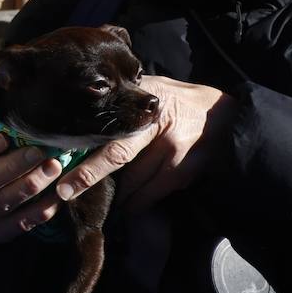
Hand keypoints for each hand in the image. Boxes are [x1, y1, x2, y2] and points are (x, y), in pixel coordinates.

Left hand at [53, 75, 233, 213]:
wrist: (226, 116)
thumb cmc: (181, 100)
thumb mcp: (155, 90)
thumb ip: (127, 102)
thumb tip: (87, 108)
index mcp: (150, 113)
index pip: (115, 146)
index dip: (89, 169)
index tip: (66, 186)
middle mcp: (162, 137)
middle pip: (122, 168)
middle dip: (93, 184)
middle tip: (69, 195)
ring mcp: (175, 158)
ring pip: (135, 189)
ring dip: (117, 196)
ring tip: (101, 195)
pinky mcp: (184, 176)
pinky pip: (151, 196)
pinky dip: (136, 201)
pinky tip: (127, 202)